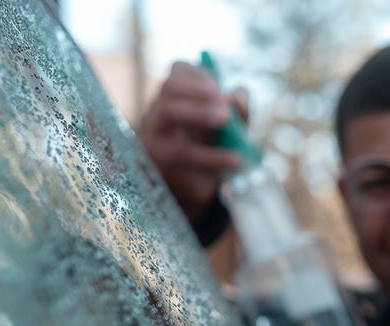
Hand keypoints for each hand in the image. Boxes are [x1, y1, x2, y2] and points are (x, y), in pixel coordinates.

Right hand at [138, 61, 248, 222]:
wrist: (195, 191)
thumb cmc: (210, 151)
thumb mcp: (228, 130)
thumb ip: (237, 112)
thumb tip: (238, 96)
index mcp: (175, 98)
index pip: (178, 70)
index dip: (200, 75)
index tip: (218, 87)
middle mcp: (158, 112)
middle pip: (168, 88)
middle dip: (198, 92)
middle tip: (224, 104)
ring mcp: (151, 135)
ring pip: (166, 113)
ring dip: (197, 112)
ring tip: (226, 121)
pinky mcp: (156, 162)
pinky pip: (181, 153)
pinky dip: (211, 156)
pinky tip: (235, 161)